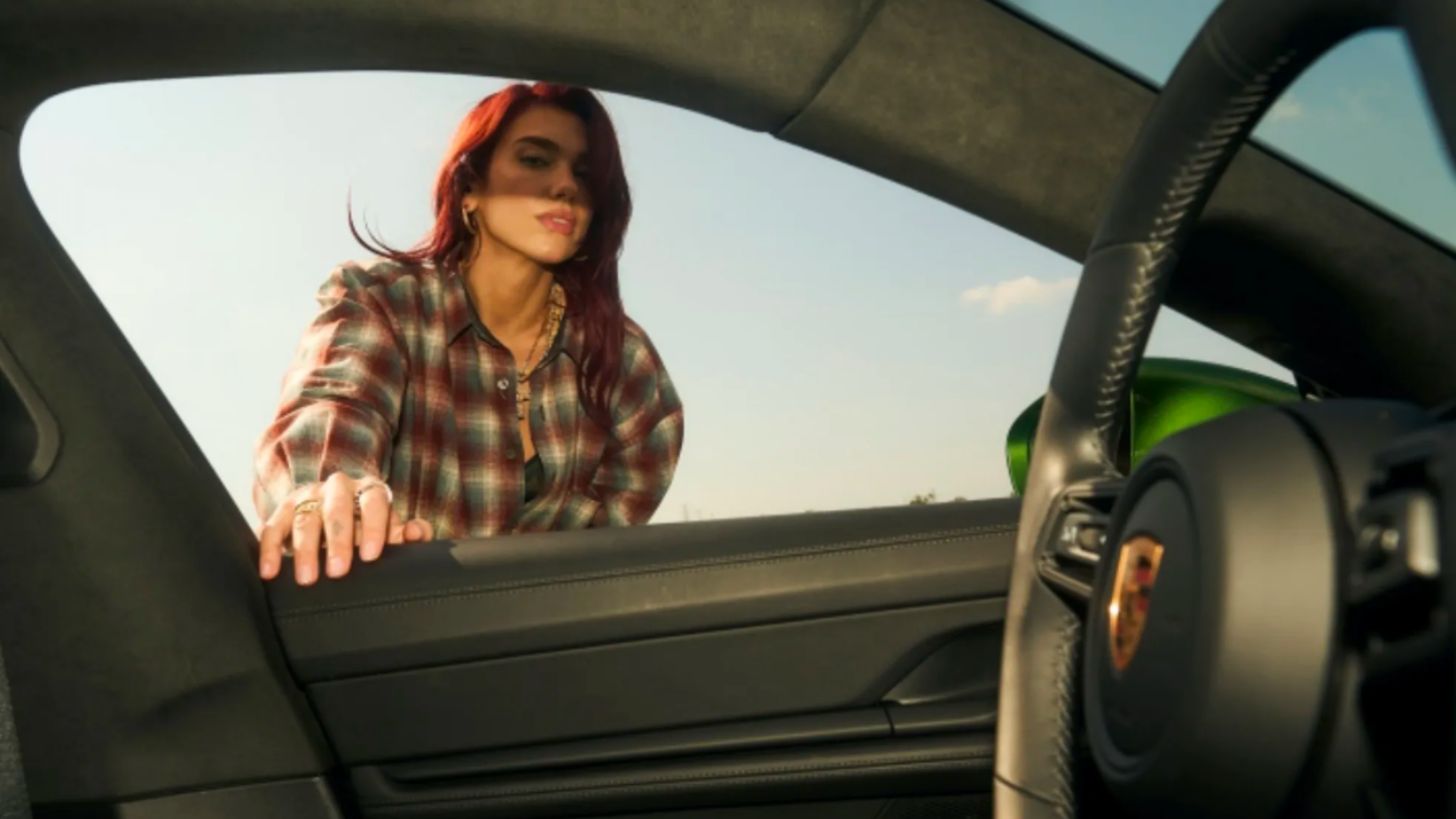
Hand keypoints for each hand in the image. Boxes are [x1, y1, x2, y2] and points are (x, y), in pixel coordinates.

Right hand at [257, 473, 433, 584]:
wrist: (336, 515)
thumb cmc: (370, 530)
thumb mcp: (390, 531)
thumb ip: (409, 534)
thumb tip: (415, 533)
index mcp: (369, 490)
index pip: (373, 500)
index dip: (373, 526)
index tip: (371, 556)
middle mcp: (337, 487)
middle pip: (336, 508)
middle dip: (338, 540)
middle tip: (338, 572)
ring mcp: (308, 497)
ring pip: (304, 519)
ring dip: (305, 550)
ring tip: (308, 579)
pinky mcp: (283, 511)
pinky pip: (272, 528)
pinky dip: (269, 550)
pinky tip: (270, 572)